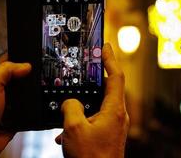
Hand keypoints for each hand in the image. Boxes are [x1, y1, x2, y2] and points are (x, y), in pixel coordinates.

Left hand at [0, 61, 30, 157]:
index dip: (22, 59)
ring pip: (28, 96)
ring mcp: (9, 105)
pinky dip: (34, 112)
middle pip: (23, 79)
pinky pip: (30, 112)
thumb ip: (6, 70)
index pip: (11, 62)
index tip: (34, 60)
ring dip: (32, 97)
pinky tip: (34, 110)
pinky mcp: (15, 119)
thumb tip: (26, 65)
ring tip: (34, 96)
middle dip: (30, 80)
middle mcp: (2, 89)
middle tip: (36, 80)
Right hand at [56, 43, 128, 157]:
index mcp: (113, 110)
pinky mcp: (105, 133)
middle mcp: (116, 115)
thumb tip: (70, 101)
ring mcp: (111, 125)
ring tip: (69, 100)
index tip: (105, 46)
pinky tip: (65, 130)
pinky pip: (92, 118)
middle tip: (85, 66)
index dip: (110, 59)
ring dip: (82, 101)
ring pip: (97, 104)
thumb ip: (70, 107)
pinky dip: (80, 118)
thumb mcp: (74, 128)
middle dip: (94, 77)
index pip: (115, 76)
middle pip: (107, 88)